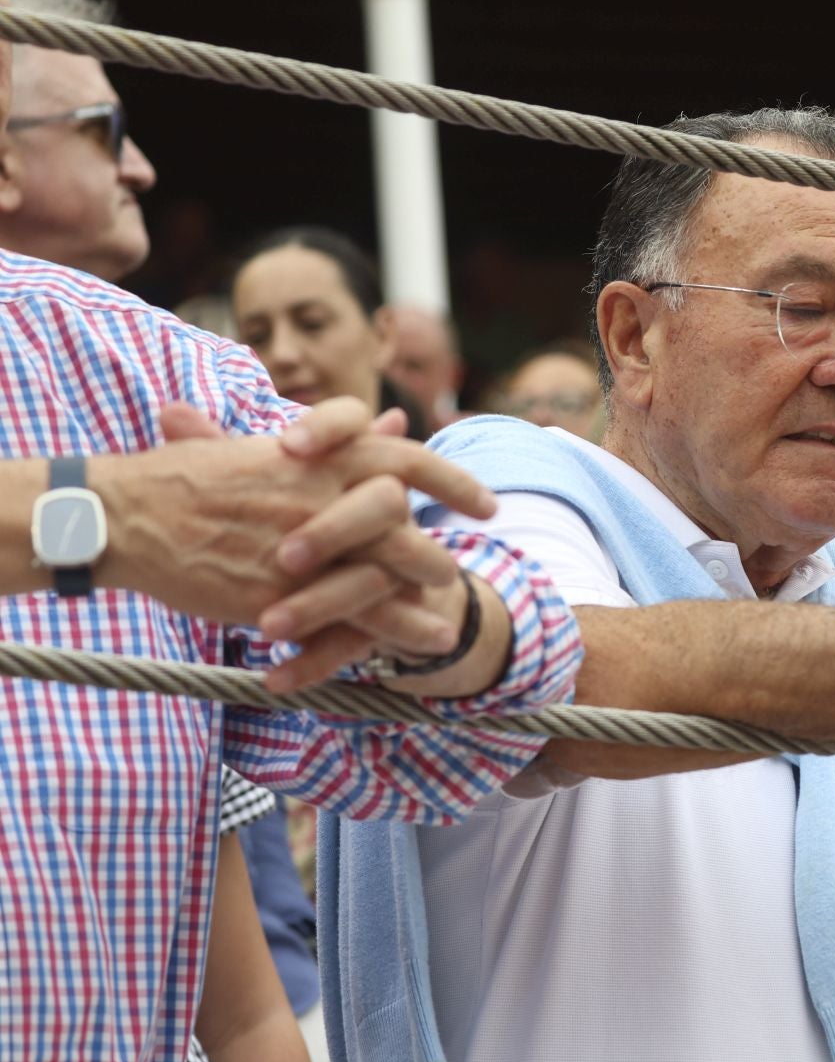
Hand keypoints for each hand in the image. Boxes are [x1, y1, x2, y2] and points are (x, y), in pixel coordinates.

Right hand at [96, 398, 496, 688]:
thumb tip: (393, 420)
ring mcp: (305, 543)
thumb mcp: (266, 446)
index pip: (405, 458)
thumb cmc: (185, 478)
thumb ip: (340, 439)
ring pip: (392, 566)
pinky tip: (429, 640)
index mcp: (317, 454)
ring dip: (428, 587)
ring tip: (448, 609)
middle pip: (408, 517)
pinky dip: (400, 628)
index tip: (484, 503)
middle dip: (441, 542)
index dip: (453, 482)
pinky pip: (360, 614)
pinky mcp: (287, 591)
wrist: (124, 516)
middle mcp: (320, 492)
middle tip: (464, 560)